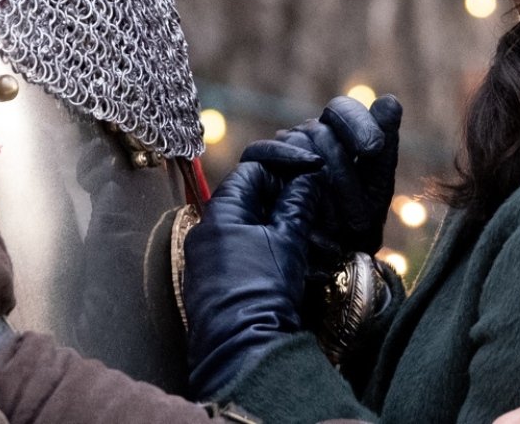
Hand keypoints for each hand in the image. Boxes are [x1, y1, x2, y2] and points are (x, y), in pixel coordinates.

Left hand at [182, 162, 320, 400]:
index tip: (310, 177)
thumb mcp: (289, 240)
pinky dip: (267, 254)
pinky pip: (241, 257)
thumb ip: (298, 202)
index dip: (283, 170)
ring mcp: (205, 261)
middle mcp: (205, 233)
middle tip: (315, 211)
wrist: (243, 348)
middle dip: (285, 204)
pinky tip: (293, 266)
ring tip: (312, 243)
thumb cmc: (263, 289)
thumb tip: (308, 178)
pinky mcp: (211, 286)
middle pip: (249, 202)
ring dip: (280, 231)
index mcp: (219, 213)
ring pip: (248, 231)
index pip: (251, 172)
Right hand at [240, 94, 401, 258]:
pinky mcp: (255, 168)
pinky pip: (262, 151)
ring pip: (296, 142)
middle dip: (343, 158)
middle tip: (353, 192)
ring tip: (338, 212)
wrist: (327, 266)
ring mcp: (282, 152)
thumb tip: (389, 100)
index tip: (374, 147)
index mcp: (338, 135)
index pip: (342, 111)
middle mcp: (308, 138)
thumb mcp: (375, 188)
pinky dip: (284, 158)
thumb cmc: (354, 226)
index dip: (357, 123)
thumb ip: (384, 146)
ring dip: (321, 173)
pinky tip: (306, 173)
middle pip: (321, 128)